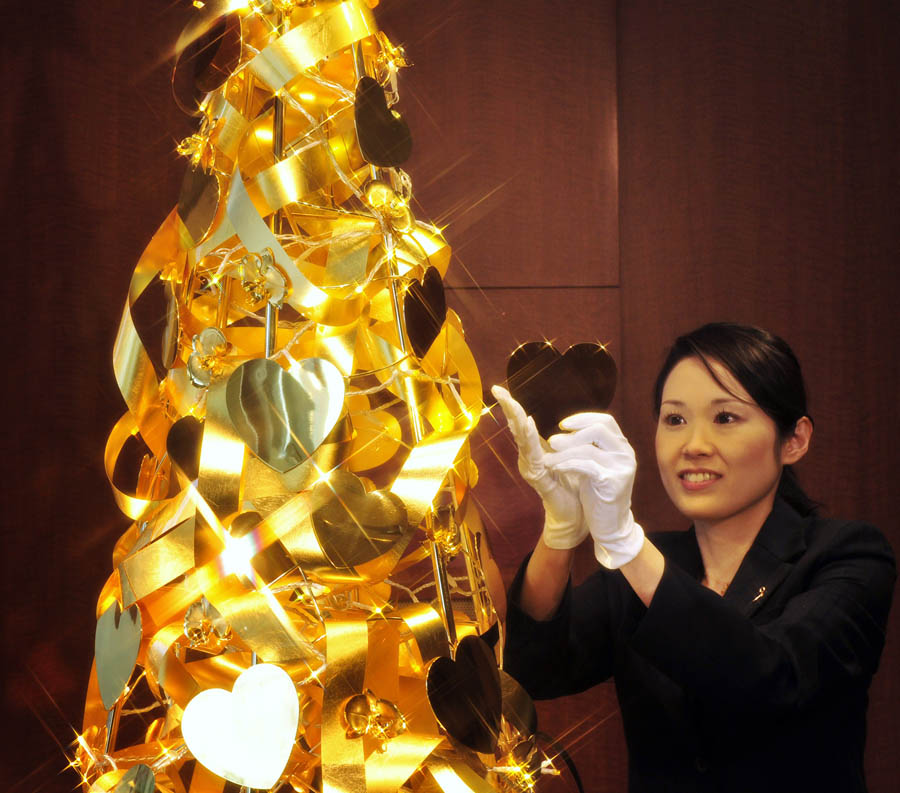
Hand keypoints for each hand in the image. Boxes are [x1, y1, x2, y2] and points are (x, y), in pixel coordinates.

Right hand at [491, 385, 587, 548]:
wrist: (575, 516)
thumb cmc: (571, 486)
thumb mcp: (564, 457)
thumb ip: (557, 443)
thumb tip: (556, 426)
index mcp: (534, 451)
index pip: (520, 424)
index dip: (511, 406)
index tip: (500, 388)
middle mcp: (527, 458)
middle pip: (515, 428)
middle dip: (507, 407)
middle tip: (497, 389)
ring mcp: (531, 468)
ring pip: (522, 439)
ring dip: (516, 419)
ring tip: (511, 402)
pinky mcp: (538, 478)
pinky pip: (534, 455)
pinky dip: (529, 438)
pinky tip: (527, 424)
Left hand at [544, 413, 644, 568]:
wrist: (611, 526)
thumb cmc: (599, 495)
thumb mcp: (595, 466)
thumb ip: (588, 448)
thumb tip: (564, 432)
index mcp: (622, 447)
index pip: (605, 421)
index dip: (582, 419)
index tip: (562, 425)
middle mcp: (625, 454)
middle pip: (599, 429)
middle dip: (572, 434)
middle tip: (552, 442)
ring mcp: (622, 468)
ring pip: (588, 449)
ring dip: (563, 452)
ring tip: (547, 458)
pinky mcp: (614, 482)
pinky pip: (586, 466)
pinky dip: (567, 464)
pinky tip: (555, 467)